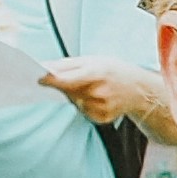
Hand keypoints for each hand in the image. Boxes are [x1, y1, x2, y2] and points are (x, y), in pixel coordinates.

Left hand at [41, 58, 176, 138]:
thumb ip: (66, 64)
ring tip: (89, 87)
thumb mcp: (92, 60)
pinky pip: (82, 111)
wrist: (138, 89)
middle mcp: (98, 93)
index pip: (64, 79)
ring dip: (74, 95)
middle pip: (67, 91)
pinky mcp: (101, 118)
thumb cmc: (112, 70)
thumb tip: (42, 66)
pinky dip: (83, 104)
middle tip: (72, 78)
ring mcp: (100, 108)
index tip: (37, 77)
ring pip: (74, 102)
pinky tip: (94, 98)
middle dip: (63, 85)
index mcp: (95, 74)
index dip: (49, 79)